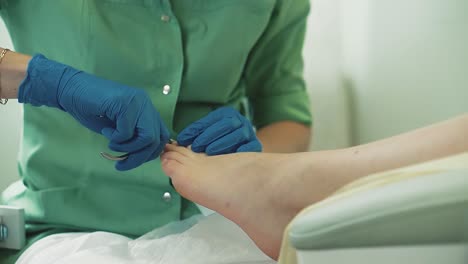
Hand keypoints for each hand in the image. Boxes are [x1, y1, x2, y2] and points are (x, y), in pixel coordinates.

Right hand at [18, 54, 169, 170]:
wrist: (70, 91)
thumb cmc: (93, 110)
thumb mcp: (119, 127)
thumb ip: (134, 136)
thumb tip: (144, 155)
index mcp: (147, 109)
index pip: (162, 136)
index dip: (150, 153)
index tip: (134, 160)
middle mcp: (145, 104)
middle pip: (156, 139)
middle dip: (139, 157)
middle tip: (121, 163)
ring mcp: (136, 102)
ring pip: (147, 137)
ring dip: (128, 148)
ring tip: (112, 143)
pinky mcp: (124, 103)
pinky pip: (127, 132)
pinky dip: (116, 138)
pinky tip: (105, 130)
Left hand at [177, 107, 261, 154]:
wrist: (242, 152)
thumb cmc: (219, 143)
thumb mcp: (207, 135)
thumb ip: (196, 135)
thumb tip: (177, 142)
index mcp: (228, 114)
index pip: (213, 118)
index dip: (198, 128)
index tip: (184, 139)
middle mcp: (241, 121)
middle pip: (227, 124)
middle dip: (209, 135)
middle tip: (196, 148)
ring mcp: (250, 134)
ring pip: (238, 135)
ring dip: (222, 144)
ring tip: (208, 153)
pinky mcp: (256, 146)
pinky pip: (250, 148)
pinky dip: (239, 152)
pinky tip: (227, 159)